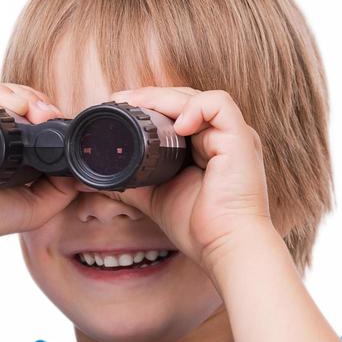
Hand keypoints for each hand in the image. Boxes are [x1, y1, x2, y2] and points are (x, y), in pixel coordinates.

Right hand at [0, 83, 78, 245]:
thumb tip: (83, 171)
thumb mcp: (36, 205)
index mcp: (2, 140)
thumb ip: (61, 189)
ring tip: (41, 114)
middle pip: (19, 98)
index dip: (48, 114)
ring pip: (4, 91)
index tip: (60, 123)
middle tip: (51, 118)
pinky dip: (4, 95)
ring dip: (28, 97)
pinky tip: (20, 107)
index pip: (30, 114)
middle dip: (41, 104)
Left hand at [97, 86, 277, 274]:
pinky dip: (194, 108)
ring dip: (166, 98)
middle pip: (185, 98)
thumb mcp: (155, 197)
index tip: (120, 104)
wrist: (222, 246)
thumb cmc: (199, 228)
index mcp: (205, 147)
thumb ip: (133, 181)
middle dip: (152, 95)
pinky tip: (177, 127)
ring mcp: (232, 135)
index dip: (150, 103)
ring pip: (197, 97)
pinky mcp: (240, 138)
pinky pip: (218, 104)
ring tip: (139, 106)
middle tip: (122, 100)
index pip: (177, 111)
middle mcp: (220, 137)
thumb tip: (100, 178)